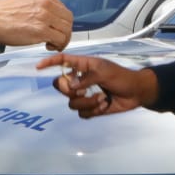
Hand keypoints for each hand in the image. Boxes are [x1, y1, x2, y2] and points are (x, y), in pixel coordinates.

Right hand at [0, 0, 73, 50]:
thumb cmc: (2, 14)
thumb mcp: (25, 1)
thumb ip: (40, 6)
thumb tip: (50, 18)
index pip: (62, 8)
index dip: (61, 21)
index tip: (56, 28)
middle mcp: (46, 2)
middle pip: (68, 19)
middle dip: (65, 31)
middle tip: (57, 38)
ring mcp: (45, 16)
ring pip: (66, 29)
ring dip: (62, 39)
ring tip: (52, 43)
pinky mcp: (42, 30)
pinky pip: (60, 39)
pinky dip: (58, 45)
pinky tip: (48, 46)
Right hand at [35, 53, 158, 118]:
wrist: (136, 93)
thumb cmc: (122, 77)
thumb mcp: (104, 72)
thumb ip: (87, 78)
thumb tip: (72, 85)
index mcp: (82, 66)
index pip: (62, 61)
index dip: (49, 63)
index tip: (38, 67)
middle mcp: (80, 80)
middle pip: (61, 86)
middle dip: (70, 90)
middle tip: (83, 90)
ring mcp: (84, 94)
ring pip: (72, 103)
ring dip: (88, 102)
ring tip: (102, 98)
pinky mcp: (90, 108)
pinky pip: (82, 113)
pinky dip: (93, 111)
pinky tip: (104, 105)